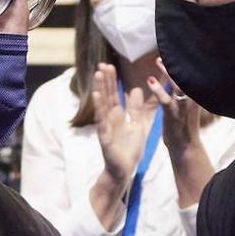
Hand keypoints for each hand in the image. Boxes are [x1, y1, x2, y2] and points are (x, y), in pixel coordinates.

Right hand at [90, 63, 149, 183]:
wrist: (124, 171)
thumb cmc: (129, 150)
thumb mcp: (138, 125)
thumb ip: (136, 109)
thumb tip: (135, 89)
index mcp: (118, 116)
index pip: (114, 95)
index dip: (112, 81)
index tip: (110, 65)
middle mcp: (110, 119)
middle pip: (107, 96)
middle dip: (105, 81)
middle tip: (102, 64)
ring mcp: (106, 127)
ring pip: (102, 105)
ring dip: (100, 89)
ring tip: (98, 74)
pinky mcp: (105, 137)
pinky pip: (101, 121)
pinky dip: (99, 108)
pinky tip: (96, 96)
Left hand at [146, 57, 202, 156]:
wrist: (185, 148)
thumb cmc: (183, 128)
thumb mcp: (184, 108)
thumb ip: (181, 94)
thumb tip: (176, 82)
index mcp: (194, 96)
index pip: (189, 75)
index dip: (183, 63)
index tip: (176, 50)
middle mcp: (191, 100)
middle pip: (185, 76)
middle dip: (177, 63)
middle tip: (169, 49)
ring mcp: (183, 107)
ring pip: (177, 85)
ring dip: (167, 72)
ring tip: (158, 60)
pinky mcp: (173, 115)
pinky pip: (166, 100)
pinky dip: (158, 89)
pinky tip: (149, 80)